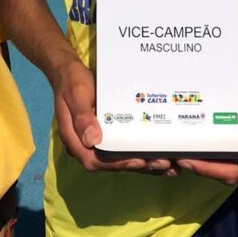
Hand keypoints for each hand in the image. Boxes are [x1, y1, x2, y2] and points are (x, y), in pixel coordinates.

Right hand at [52, 58, 175, 173]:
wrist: (69, 71)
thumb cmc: (72, 81)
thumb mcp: (76, 95)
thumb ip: (82, 117)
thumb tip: (92, 140)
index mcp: (74, 139)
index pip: (95, 160)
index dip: (117, 164)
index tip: (138, 161)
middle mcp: (86, 145)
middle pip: (112, 163)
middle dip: (137, 165)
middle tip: (163, 164)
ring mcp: (97, 141)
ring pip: (120, 158)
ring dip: (143, 163)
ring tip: (168, 164)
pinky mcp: (107, 134)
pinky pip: (123, 147)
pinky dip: (139, 152)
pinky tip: (158, 153)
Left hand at [176, 65, 237, 184]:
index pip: (231, 172)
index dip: (208, 170)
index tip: (187, 161)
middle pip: (220, 169)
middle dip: (198, 165)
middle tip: (174, 155)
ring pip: (217, 158)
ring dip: (199, 155)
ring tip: (177, 147)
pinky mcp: (232, 133)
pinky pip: (217, 142)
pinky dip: (204, 141)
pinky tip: (188, 133)